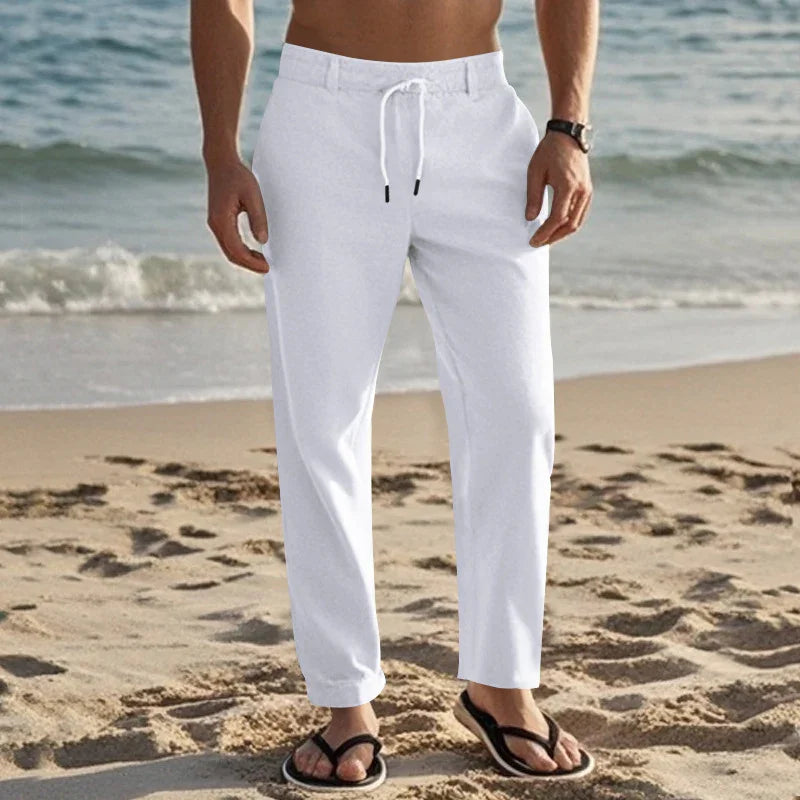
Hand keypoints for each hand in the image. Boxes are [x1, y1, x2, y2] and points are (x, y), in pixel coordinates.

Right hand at [205, 157, 269, 272]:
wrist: (221, 163)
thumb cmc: (237, 176)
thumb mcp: (253, 196)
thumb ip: (258, 218)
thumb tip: (262, 241)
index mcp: (222, 220)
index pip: (237, 250)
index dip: (252, 262)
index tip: (266, 267)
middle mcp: (215, 225)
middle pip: (231, 254)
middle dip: (249, 264)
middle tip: (266, 268)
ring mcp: (215, 224)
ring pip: (229, 250)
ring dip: (245, 258)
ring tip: (262, 261)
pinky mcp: (218, 221)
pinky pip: (228, 242)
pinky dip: (240, 250)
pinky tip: (253, 250)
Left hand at [525, 132, 592, 247]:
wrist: (569, 134)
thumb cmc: (549, 151)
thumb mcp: (535, 172)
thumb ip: (533, 197)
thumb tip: (530, 219)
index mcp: (568, 186)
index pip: (557, 218)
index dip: (545, 233)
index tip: (533, 241)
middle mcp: (581, 191)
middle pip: (570, 225)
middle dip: (553, 237)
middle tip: (538, 243)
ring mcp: (587, 192)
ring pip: (577, 222)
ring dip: (561, 234)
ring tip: (546, 239)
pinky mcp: (588, 192)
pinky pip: (580, 215)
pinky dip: (569, 225)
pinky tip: (557, 229)